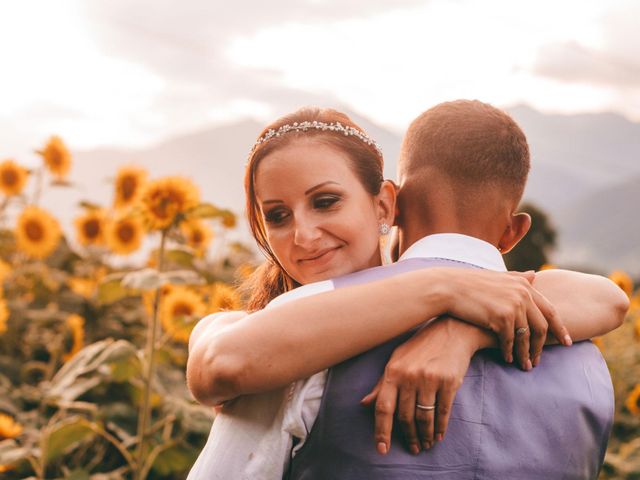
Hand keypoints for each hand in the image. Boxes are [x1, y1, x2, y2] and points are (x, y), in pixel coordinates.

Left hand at [360, 317, 482, 454]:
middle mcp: (410, 376)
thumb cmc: (421, 346)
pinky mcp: (449, 382)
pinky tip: (438, 435)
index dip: (381, 431)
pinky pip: (443, 412)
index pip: (383, 407)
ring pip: (424, 417)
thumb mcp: (397, 359)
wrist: (452, 331)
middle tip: (412, 448)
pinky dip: (440, 428)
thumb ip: (381, 384)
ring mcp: (430, 379)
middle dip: (408, 436)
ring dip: (424, 435)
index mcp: (393, 371)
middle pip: (405, 416)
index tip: (381, 449)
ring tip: (425, 444)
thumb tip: (364, 404)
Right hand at [437, 268, 571, 369]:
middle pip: (542, 326)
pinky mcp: (502, 318)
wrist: (448, 287)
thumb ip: (518, 277)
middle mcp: (523, 293)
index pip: (550, 310)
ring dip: (526, 354)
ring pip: (527, 337)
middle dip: (542, 346)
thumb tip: (534, 274)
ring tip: (525, 366)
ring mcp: (514, 305)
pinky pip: (510, 341)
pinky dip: (510, 352)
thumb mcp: (498, 277)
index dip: (560, 328)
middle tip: (539, 360)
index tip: (567, 342)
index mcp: (524, 284)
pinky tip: (508, 359)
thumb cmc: (470, 283)